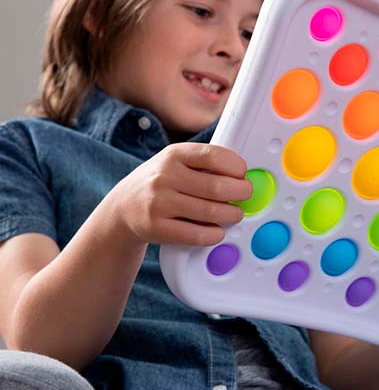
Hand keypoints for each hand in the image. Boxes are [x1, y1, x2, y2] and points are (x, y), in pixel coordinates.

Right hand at [107, 143, 252, 246]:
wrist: (123, 208)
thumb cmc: (159, 183)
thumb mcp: (175, 162)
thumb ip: (204, 164)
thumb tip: (243, 174)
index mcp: (174, 155)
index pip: (214, 156)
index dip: (236, 166)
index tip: (242, 174)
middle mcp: (165, 176)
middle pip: (217, 187)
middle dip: (240, 192)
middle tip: (245, 195)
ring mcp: (159, 203)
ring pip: (210, 212)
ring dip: (231, 215)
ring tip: (234, 214)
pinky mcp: (156, 228)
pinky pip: (196, 235)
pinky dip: (214, 234)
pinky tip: (218, 231)